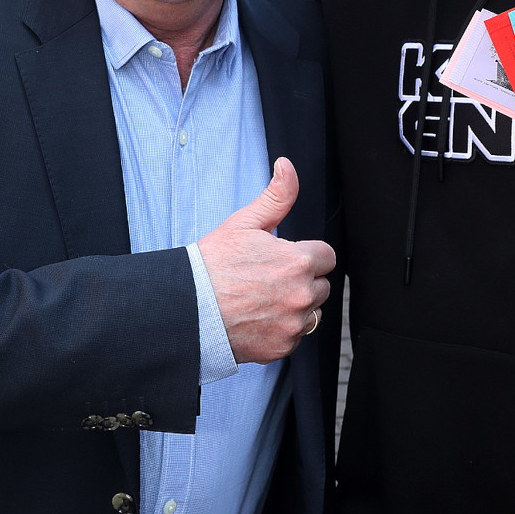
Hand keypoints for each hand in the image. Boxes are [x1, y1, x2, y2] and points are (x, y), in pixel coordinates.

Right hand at [197, 158, 335, 363]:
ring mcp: (293, 324)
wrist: (188, 308)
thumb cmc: (213, 263)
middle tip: (269, 278)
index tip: (285, 258)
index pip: (326, 256)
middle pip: (321, 285)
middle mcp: (301, 294)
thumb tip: (288, 166)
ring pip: (312, 312)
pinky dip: (283, 329)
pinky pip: (296, 336)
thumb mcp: (245, 222)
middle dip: (303, 280)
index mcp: (298, 261)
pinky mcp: (282, 347)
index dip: (306, 255)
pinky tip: (258, 318)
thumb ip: (276, 196)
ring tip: (262, 299)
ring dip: (296, 306)